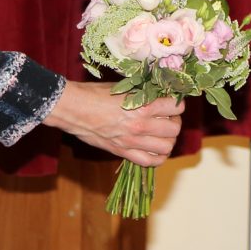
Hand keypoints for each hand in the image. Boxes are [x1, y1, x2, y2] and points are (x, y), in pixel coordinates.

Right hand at [44, 82, 184, 165]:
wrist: (74, 109)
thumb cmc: (96, 94)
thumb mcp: (125, 87)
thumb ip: (145, 93)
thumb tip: (162, 92)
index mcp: (143, 106)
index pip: (176, 108)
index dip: (176, 104)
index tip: (171, 103)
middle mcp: (141, 125)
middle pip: (174, 129)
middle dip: (174, 122)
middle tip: (167, 118)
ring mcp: (132, 141)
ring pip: (166, 147)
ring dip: (167, 140)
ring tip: (161, 134)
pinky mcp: (122, 152)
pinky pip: (150, 161)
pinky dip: (157, 157)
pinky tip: (154, 149)